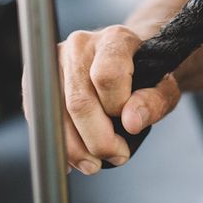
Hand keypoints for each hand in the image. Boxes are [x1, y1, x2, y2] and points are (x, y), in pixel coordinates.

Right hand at [43, 26, 181, 174]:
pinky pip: (39, 118)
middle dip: (97, 141)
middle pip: (79, 102)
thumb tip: (130, 123)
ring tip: (94, 163)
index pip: (107, 76)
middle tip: (117, 156)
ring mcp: (55, 60)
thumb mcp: (164, 88)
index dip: (117, 108)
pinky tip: (74, 155)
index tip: (131, 125)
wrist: (129, 60)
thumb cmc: (148, 75)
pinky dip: (56, 143)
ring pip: (55, 115)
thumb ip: (153, 102)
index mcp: (114, 39)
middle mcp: (80, 44)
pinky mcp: (38, 79)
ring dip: (75, 150)